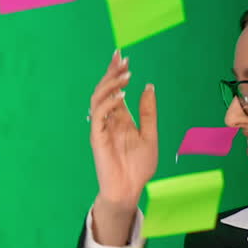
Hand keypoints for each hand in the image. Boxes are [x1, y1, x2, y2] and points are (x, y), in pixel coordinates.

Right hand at [89, 50, 157, 213]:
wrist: (130, 189)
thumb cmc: (139, 167)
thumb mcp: (150, 135)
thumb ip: (148, 112)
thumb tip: (149, 86)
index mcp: (121, 119)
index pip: (116, 90)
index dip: (117, 73)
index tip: (123, 57)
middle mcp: (109, 120)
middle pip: (105, 90)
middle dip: (112, 73)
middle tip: (121, 58)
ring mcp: (101, 128)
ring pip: (98, 98)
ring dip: (110, 84)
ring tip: (125, 75)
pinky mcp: (97, 137)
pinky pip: (98, 115)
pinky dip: (108, 102)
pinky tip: (121, 95)